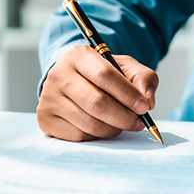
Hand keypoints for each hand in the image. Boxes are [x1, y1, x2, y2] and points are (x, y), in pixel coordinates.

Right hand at [37, 45, 157, 140]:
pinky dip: (96, 137)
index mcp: (78, 56)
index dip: (127, 94)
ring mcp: (49, 97)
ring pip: (89, 123)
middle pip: (96, 103)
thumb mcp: (124, 68)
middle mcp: (58, 75)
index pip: (105, 75)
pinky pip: (78, 136)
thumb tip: (147, 100)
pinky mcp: (45, 118)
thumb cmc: (101, 75)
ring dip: (112, 129)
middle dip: (123, 117)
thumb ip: (143, 78)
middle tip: (138, 123)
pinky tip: (101, 127)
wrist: (72, 81)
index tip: (144, 107)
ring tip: (121, 124)